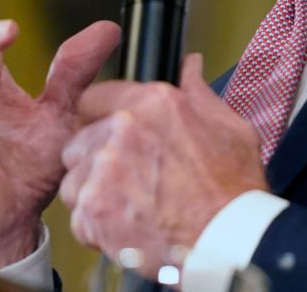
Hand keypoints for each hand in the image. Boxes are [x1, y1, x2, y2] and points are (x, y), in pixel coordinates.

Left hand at [61, 53, 267, 279]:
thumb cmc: (233, 188)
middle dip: (95, 161)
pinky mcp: (94, 210)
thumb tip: (189, 66)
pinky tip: (128, 229)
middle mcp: (122, 129)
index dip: (101, 120)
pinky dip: (98, 229)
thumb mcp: (228, 126)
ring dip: (93, 195)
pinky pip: (78, 219)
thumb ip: (198, 92)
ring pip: (74, 182)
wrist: (229, 239)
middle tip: (127, 181)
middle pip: (78, 142)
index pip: (94, 99)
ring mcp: (104, 170)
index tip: (111, 137)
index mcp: (153, 103)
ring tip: (129, 208)